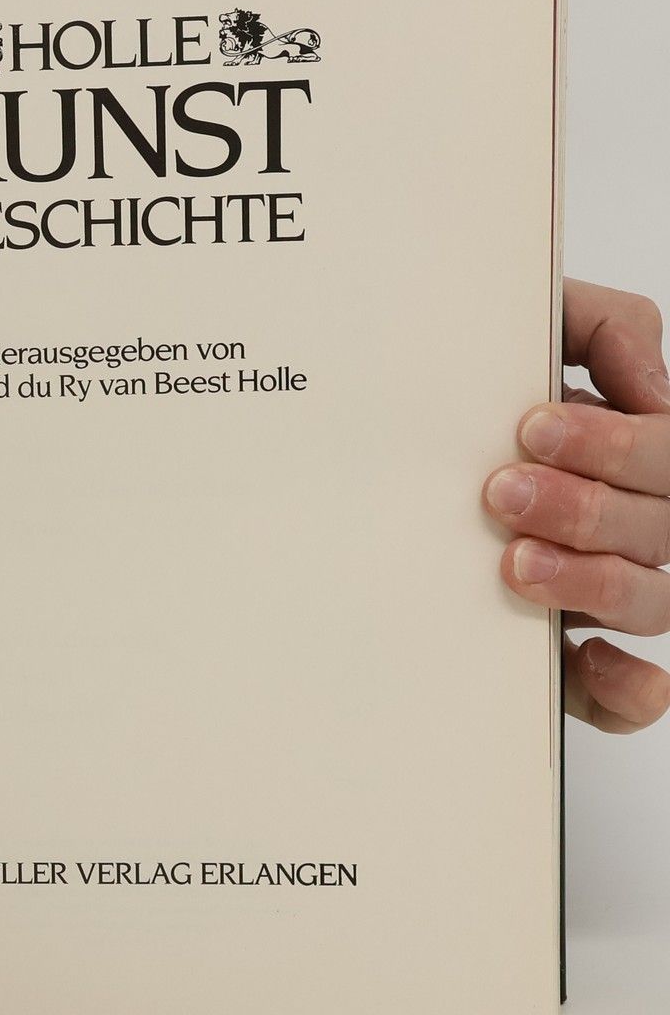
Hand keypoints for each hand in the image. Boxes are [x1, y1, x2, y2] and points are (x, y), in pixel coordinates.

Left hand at [486, 278, 669, 731]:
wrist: (373, 439)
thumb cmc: (462, 385)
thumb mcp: (523, 327)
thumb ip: (598, 325)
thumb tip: (647, 381)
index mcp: (626, 452)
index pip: (663, 456)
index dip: (617, 445)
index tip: (531, 427)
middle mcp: (624, 520)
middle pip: (660, 528)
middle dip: (586, 508)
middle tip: (501, 490)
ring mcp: (601, 586)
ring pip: (650, 601)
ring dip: (593, 583)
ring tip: (514, 563)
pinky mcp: (566, 654)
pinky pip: (622, 689)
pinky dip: (623, 688)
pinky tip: (596, 664)